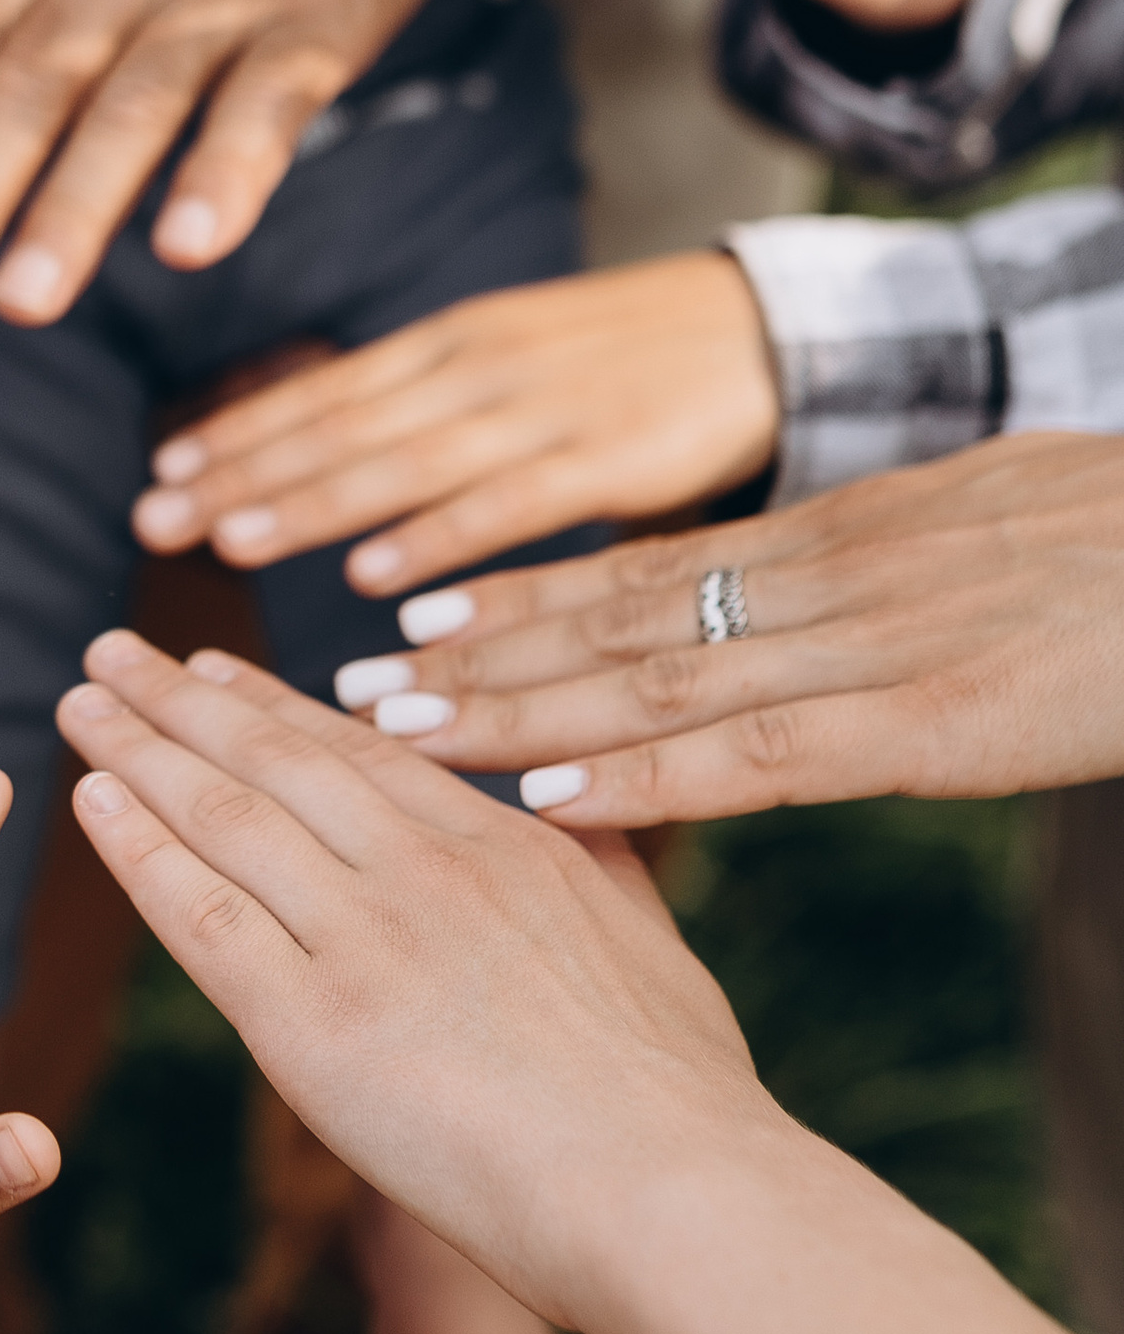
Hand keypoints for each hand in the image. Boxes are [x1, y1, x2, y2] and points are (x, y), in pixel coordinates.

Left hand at [53, 629, 762, 1333]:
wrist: (674, 1192)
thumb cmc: (683, 1105)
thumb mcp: (657, 948)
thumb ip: (607, 873)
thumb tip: (592, 814)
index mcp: (509, 848)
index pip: (363, 757)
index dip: (275, 709)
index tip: (216, 672)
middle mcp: (427, 870)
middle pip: (277, 762)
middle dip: (185, 701)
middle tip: (115, 658)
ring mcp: (366, 938)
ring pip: (226, 818)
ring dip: (138, 751)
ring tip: (81, 701)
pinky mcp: (314, 1023)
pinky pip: (202, 916)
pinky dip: (139, 852)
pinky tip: (92, 802)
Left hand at [134, 253, 777, 595]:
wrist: (763, 330)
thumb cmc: (623, 365)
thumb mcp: (509, 369)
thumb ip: (426, 419)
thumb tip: (328, 477)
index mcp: (450, 346)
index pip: (323, 393)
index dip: (240, 436)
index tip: (161, 481)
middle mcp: (477, 369)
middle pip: (340, 427)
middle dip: (243, 475)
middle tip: (153, 523)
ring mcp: (541, 409)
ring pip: (403, 462)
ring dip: (312, 504)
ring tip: (228, 543)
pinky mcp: (609, 456)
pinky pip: (506, 504)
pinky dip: (437, 538)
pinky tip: (372, 578)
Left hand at [313, 430, 1123, 825]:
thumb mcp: (991, 529)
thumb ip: (889, 568)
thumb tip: (823, 587)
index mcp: (842, 533)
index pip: (646, 567)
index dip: (520, 595)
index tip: (413, 617)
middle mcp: (827, 576)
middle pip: (613, 618)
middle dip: (473, 655)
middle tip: (341, 689)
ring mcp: (871, 644)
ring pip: (651, 679)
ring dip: (512, 712)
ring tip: (391, 735)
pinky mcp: (928, 720)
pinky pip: (754, 754)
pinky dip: (641, 781)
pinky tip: (545, 805)